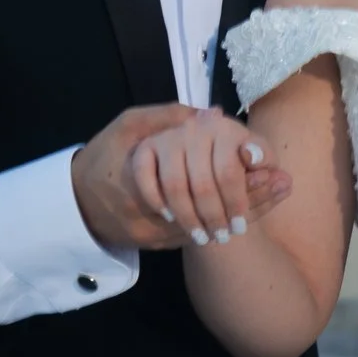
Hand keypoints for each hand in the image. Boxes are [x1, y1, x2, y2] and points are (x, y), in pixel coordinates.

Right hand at [71, 105, 289, 251]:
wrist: (74, 204)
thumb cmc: (103, 158)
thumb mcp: (129, 126)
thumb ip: (167, 118)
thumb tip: (211, 113)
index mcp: (148, 171)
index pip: (204, 174)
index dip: (239, 172)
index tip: (269, 164)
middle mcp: (155, 207)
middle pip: (214, 203)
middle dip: (251, 196)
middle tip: (283, 185)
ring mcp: (156, 230)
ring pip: (212, 222)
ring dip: (243, 213)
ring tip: (277, 198)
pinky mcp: (157, 243)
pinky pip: (198, 236)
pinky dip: (223, 223)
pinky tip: (246, 217)